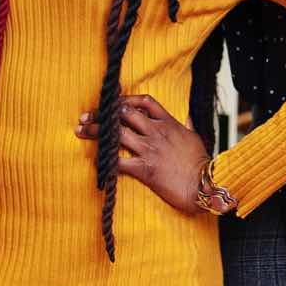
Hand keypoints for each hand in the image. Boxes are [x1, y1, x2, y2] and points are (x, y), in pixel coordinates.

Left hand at [75, 94, 209, 213]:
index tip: (112, 102)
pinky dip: (105, 161)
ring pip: (117, 134)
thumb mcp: (195, 138)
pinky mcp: (145, 169)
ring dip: (96, 131)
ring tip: (80, 130)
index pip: (144, 102)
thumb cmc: (201, 163)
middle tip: (86, 116)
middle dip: (102, 113)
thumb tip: (188, 117)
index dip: (125, 99)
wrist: (205, 186)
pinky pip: (119, 162)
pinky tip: (95, 160)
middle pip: (124, 114)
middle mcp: (156, 133)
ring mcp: (150, 150)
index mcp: (168, 123)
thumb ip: (187, 125)